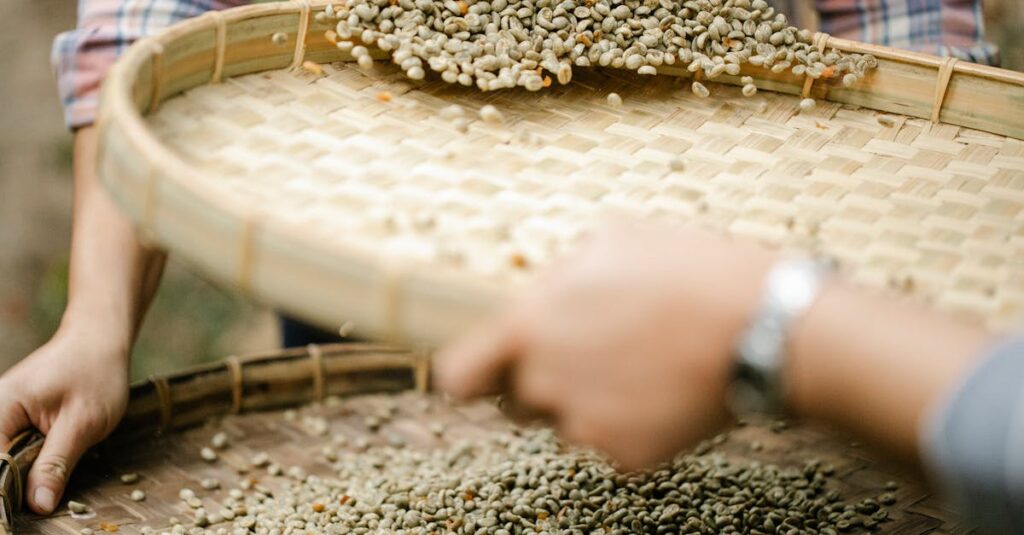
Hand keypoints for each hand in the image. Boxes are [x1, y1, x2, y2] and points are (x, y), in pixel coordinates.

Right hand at [0, 324, 129, 513]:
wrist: (100, 340)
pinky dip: (28, 461)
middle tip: (45, 495)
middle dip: (17, 484)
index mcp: (0, 409)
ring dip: (24, 473)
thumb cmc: (96, 373)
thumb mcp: (82, 424)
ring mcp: (1, 415)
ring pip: (5, 459)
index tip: (26, 508)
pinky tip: (47, 465)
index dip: (8, 492)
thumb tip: (38, 505)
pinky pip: (13, 448)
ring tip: (50, 474)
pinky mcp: (13, 418)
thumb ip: (56, 464)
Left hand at [436, 225, 775, 469]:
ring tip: (642, 363)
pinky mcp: (627, 455)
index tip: (488, 370)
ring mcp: (586, 426)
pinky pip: (613, 441)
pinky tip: (665, 388)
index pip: (458, 376)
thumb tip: (544, 297)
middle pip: (517, 400)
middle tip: (593, 354)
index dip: (470, 374)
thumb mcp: (610, 243)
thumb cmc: (687, 272)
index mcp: (529, 328)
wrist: (763, 328)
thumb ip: (557, 280)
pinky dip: (633, 423)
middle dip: (540, 382)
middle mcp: (545, 383)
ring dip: (589, 402)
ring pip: (566, 422)